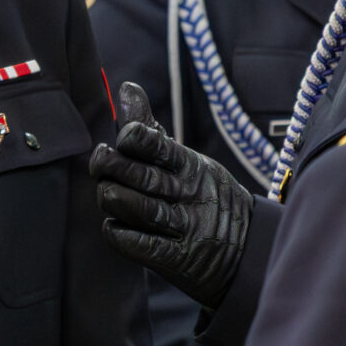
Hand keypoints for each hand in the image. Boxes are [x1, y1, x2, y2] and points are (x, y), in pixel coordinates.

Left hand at [90, 82, 253, 308]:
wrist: (245, 248)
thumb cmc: (202, 196)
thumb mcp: (185, 160)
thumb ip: (149, 130)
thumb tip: (126, 88)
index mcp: (192, 167)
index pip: (159, 146)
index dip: (133, 138)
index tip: (120, 139)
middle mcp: (190, 195)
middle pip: (143, 178)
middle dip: (113, 167)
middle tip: (100, 162)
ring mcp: (186, 227)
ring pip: (140, 209)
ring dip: (113, 198)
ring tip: (106, 190)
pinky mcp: (179, 258)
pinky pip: (143, 245)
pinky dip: (119, 234)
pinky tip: (111, 225)